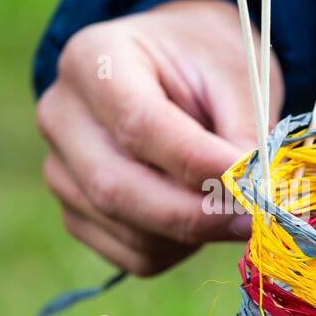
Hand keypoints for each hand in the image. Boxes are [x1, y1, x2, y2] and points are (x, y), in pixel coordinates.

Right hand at [37, 0, 281, 275]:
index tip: (252, 185)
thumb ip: (244, 133)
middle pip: (117, 188)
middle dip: (195, 214)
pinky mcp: (76, 213)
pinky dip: (180, 250)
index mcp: (94, 59)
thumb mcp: (236, 76)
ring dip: (193, 235)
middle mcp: (61, 116)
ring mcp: (60, 170)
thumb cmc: (206, 63)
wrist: (173, 66)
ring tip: (232, 204)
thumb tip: (255, 197)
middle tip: (254, 219)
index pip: (138, 125)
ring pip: (128, 231)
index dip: (198, 164)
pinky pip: (133, 256)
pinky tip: (201, 215)